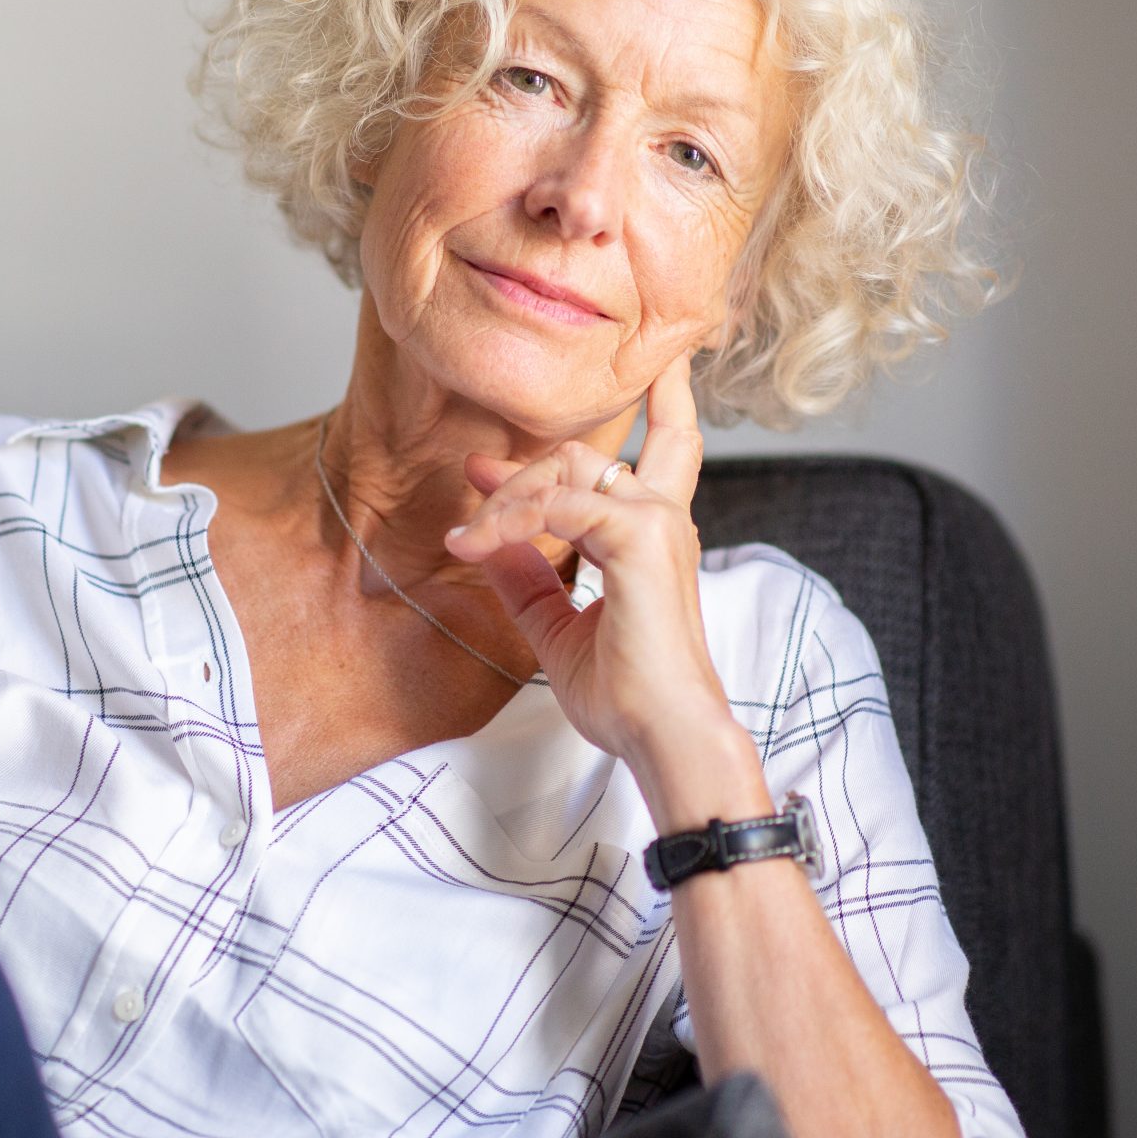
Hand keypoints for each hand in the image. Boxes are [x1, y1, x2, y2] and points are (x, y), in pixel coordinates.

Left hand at [443, 358, 747, 793]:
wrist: (661, 734)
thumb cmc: (627, 693)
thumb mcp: (556, 627)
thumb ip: (528, 579)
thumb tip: (486, 543)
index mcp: (658, 533)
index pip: (668, 440)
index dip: (635, 403)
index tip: (548, 419)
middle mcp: (663, 516)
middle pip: (581, 454)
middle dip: (519, 471)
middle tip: (471, 496)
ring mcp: (657, 522)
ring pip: (566, 467)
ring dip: (507, 498)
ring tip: (468, 537)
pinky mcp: (640, 538)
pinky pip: (558, 504)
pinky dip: (510, 519)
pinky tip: (477, 543)